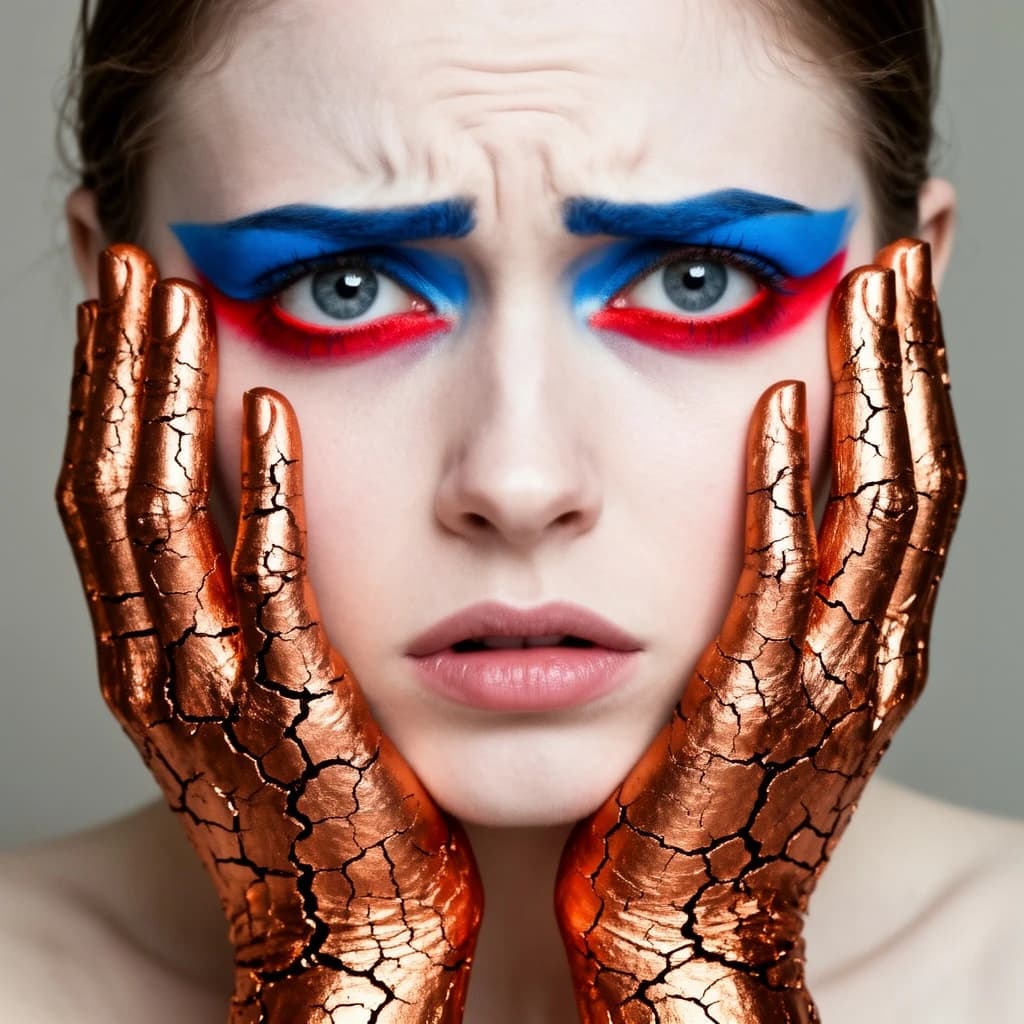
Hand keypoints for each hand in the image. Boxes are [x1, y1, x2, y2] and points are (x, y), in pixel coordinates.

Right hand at [56, 245, 481, 1022]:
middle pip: (107, 482)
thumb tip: (260, 511)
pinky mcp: (294, 704)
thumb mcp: (260, 701)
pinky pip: (263, 581)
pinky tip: (267, 409)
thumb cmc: (325, 813)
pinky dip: (256, 491)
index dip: (97, 390)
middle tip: (123, 258)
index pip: (104, 494)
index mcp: (151, 653)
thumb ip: (247, 610)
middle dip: (112, 365)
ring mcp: (213, 685)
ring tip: (170, 296)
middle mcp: (156, 661)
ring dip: (160, 399)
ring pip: (157, 517)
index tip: (114, 300)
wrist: (352, 945)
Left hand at [554, 239, 964, 1022]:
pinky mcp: (753, 708)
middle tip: (909, 242)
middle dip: (917, 354)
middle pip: (919, 472)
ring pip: (880, 510)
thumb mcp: (747, 696)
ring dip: (881, 391)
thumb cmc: (694, 811)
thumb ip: (762, 606)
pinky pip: (782, 580)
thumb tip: (748, 523)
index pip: (913, 481)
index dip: (920, 376)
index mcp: (863, 640)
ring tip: (873, 281)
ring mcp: (822, 679)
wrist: (683, 944)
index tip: (906, 280)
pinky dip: (789, 492)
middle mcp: (868, 650)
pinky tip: (780, 409)